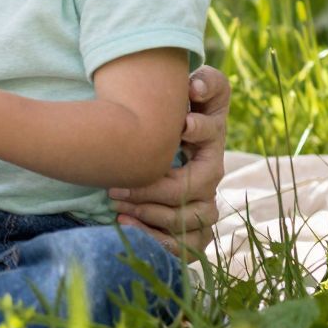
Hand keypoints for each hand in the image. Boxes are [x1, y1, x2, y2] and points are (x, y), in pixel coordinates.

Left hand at [107, 64, 229, 256]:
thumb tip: (196, 83)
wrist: (158, 139)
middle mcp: (212, 175)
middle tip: (116, 186)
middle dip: (155, 188)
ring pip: (189, 220)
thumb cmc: (179, 112)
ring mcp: (206, 204)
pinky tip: (124, 224)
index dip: (198, 129)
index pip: (210, 135)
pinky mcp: (194, 230)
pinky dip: (154, 239)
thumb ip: (206, 81)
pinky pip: (183, 246)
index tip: (177, 123)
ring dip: (151, 214)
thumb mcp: (199, 88)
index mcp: (211, 141)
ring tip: (115, 202)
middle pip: (195, 188)